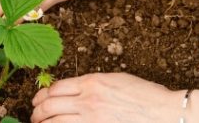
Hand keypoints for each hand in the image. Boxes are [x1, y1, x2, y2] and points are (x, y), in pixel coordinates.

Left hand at [31, 73, 174, 121]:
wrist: (165, 113)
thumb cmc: (146, 97)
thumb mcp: (116, 80)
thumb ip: (93, 85)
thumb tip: (75, 91)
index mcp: (92, 82)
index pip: (56, 88)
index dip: (42, 95)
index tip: (37, 100)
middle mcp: (88, 100)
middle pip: (50, 105)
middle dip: (37, 112)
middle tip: (34, 116)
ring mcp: (91, 119)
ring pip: (55, 122)